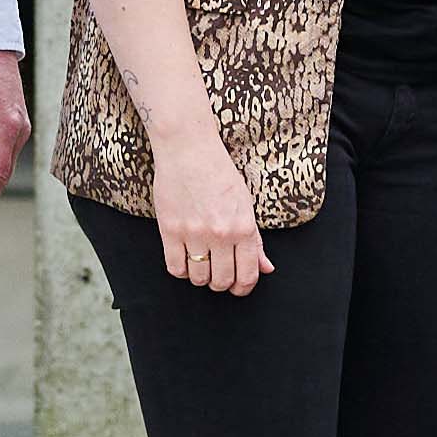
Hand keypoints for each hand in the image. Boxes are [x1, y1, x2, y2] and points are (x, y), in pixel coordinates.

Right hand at [147, 137, 271, 297]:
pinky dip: (181, 271)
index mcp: (244, 227)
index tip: (239, 287)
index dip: (244, 287)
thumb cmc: (219, 173)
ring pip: (199, 278)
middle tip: (219, 276)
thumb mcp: (246, 205)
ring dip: (201, 278)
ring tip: (202, 265)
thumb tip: (266, 268)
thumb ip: (256, 240)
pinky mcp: (170, 230)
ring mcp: (194, 233)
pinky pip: (175, 268)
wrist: (189, 149)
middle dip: (222, 284)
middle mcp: (221, 234)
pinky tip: (185, 260)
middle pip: (222, 281)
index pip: (248, 274)